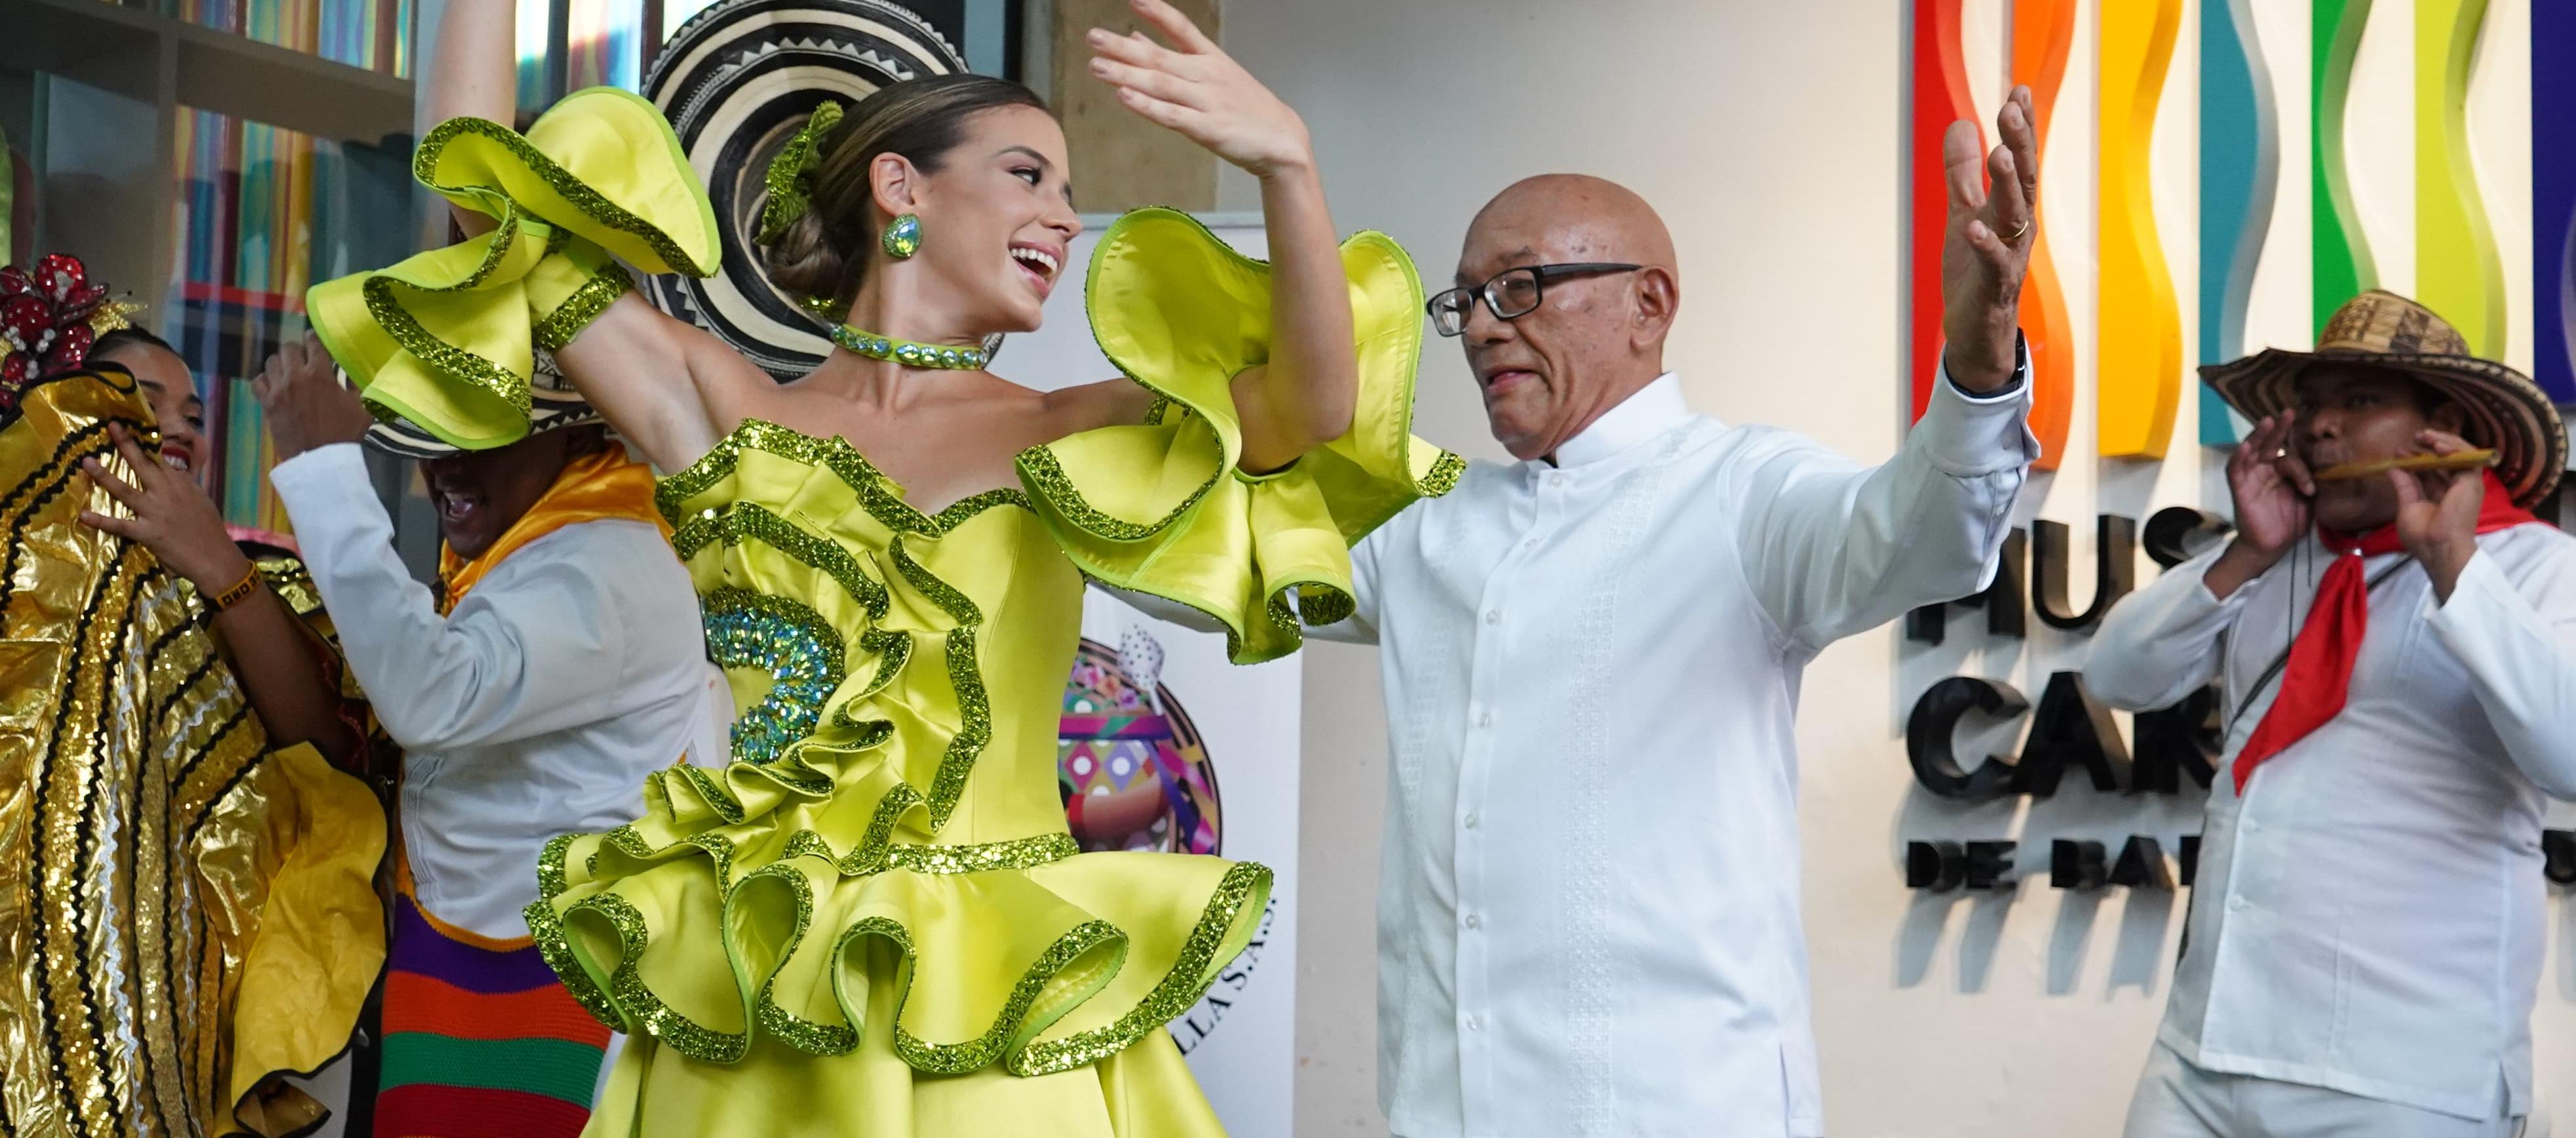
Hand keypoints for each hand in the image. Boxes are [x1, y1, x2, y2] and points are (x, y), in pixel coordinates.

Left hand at [78, 422, 251, 592]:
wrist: (214, 557)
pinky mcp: (147, 532)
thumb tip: (176, 469)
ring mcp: (155, 512)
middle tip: (111, 427)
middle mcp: (167, 493)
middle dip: (126, 444)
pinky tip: (83, 514)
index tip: (138, 423)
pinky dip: (100, 521)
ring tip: (87, 462)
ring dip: (104, 476)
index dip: (150, 439)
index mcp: (182, 484)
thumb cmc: (210, 530)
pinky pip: (119, 525)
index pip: (164, 456)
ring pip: (125, 490)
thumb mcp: (201, 500)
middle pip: (143, 464)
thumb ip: (185, 484)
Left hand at [254, 335, 372, 460]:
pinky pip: (257, 382)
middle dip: (298, 350)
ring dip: (282, 364)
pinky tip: (274, 386)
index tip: (318, 343)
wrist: (320, 460)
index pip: (313, 342)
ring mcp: (278, 390)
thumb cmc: (344, 434)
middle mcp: (295, 377)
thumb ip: (358, 385)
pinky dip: (265, 380)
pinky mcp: (267, 404)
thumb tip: (353, 371)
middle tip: (304, 359)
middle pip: (289, 347)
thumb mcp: (363, 407)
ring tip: (289, 372)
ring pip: (272, 361)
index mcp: (320, 374)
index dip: (316, 339)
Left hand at [1087, 0, 1312, 179]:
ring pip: (1161, 85)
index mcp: (1209, 58)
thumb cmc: (1244, 107)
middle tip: (1093, 38)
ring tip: (1097, 67)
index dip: (1157, 12)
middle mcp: (1206, 75)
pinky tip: (1125, 98)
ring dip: (1127, 75)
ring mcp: (1208, 101)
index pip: (1180, 28)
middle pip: (1160, 58)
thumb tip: (1136, 38)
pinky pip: (1173, 116)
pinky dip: (1148, 107)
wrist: (1282, 140)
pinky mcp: (1208, 129)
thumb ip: (1172, 54)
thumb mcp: (1212, 73)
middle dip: (1123, 48)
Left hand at [1939, 87, 2040, 392]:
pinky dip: (1984, 244)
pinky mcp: (1993, 286)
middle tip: (2013, 107)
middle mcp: (2018, 226)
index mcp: (2012, 206)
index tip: (2018, 89)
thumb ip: (1962, 172)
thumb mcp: (1964, 212)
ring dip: (2007, 185)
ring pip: (2014, 216)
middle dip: (2019, 143)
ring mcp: (2009, 255)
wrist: (1977, 331)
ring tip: (2000, 154)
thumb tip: (1960, 123)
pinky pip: (1992, 262)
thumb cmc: (1975, 269)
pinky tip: (1973, 225)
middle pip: (2022, 178)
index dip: (2021, 127)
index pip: (2019, 159)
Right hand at [2204, 412, 2312, 598]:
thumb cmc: (2289, 523)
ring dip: (2259, 435)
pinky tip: (2246, 446)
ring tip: (2267, 422)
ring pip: (2252, 451)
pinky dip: (2239, 457)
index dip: (2301, 459)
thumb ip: (2313, 482)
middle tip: (2288, 413)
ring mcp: (2251, 478)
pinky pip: (2236, 470)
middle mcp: (2265, 470)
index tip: (2313, 461)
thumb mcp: (2308, 500)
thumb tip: (2330, 467)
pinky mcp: (2240, 489)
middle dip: (2279, 428)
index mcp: (2282, 471)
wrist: (2271, 547)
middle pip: (2270, 444)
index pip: (2290, 455)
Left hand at [2391, 429, 2483, 600]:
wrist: (2438, 546)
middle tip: (2416, 436)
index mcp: (2440, 495)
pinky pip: (2468, 456)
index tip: (2400, 450)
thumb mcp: (2408, 506)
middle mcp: (2455, 487)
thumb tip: (2393, 467)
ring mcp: (2465, 483)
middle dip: (2431, 444)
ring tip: (2426, 436)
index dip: (2417, 457)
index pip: (2431, 470)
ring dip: (2443, 440)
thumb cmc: (2422, 534)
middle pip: (2446, 458)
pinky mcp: (2473, 480)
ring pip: (2460, 453)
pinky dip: (2455, 447)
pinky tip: (2437, 446)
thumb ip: (2404, 485)